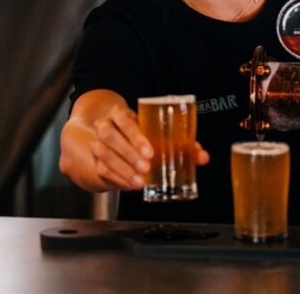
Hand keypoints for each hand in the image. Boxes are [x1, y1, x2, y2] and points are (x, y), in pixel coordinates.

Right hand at [90, 104, 208, 191]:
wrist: (117, 142)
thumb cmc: (144, 136)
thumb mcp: (159, 135)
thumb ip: (182, 145)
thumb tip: (203, 157)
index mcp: (121, 114)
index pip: (124, 120)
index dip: (135, 136)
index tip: (150, 152)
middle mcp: (106, 126)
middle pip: (110, 137)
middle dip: (128, 154)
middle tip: (146, 167)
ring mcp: (97, 143)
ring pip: (104, 154)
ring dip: (122, 168)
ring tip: (139, 181)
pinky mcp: (96, 161)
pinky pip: (103, 169)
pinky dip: (118, 179)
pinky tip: (131, 185)